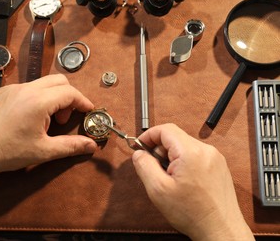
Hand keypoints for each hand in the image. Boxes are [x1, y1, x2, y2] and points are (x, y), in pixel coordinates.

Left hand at [0, 74, 96, 175]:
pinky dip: (37, 97)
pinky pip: (27, 87)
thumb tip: (92, 145)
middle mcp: (25, 89)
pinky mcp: (2, 92)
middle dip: (68, 97)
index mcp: (38, 101)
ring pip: (42, 83)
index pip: (69, 92)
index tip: (88, 111)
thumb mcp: (44, 151)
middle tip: (63, 119)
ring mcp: (11, 88)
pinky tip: (28, 118)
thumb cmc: (9, 152)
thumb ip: (71, 146)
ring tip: (45, 121)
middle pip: (58, 81)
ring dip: (52, 97)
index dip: (82, 101)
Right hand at [132, 124, 253, 240]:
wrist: (221, 230)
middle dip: (159, 149)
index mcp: (191, 152)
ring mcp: (214, 157)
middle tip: (153, 169)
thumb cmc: (193, 213)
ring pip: (184, 147)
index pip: (165, 129)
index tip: (140, 146)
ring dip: (171, 157)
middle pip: (175, 137)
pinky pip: (195, 155)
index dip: (148, 135)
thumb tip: (139, 153)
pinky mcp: (218, 166)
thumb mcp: (158, 189)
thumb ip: (144, 166)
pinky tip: (181, 182)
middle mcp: (206, 150)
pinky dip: (183, 163)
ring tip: (169, 179)